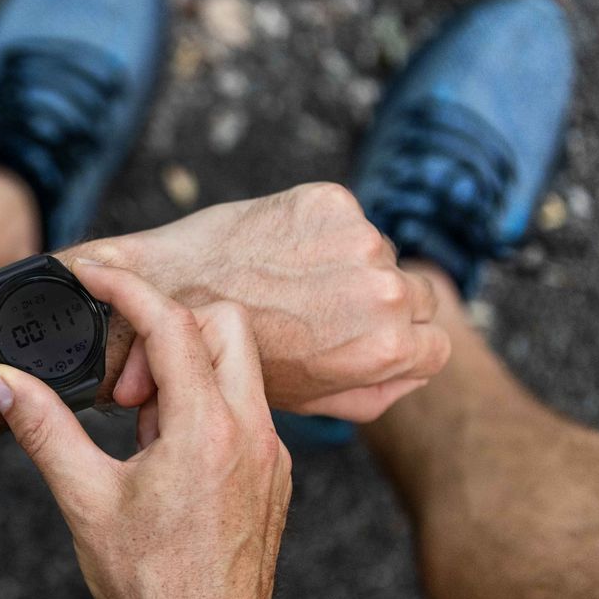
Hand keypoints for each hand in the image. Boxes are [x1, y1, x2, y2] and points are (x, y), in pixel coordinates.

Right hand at [0, 261, 290, 598]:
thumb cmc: (150, 586)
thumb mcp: (84, 501)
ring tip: (138, 428)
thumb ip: (41, 428)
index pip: (171, 322)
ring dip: (183, 370)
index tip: (93, 274)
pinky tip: (163, 453)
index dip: (126, 288)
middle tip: (123, 385)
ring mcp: (270, 454)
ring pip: (237, 365)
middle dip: (167, 329)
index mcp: (206, 431)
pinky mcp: (273, 473)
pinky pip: (243, 406)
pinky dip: (201, 404)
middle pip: (223, 324)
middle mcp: (251, 433)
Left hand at [93, 182, 450, 421]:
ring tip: (286, 283)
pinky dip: (318, 231)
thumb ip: (374, 392)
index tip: (360, 338)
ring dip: (345, 265)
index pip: (434, 344)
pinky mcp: (328, 200)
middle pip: (415, 295)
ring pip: (378, 253)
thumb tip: (414, 372)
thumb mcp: (309, 398)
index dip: (398, 345)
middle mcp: (383, 290)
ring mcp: (358, 239)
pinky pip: (344, 218)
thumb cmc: (230, 355)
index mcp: (385, 347)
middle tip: (318, 311)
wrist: (164, 291)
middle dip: (376, 305)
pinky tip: (274, 252)